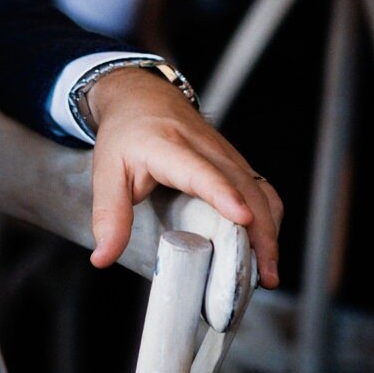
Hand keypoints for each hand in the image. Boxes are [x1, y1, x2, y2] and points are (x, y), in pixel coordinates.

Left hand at [85, 68, 282, 288]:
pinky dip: (270, 219)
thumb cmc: (125, 134)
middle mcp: (206, 148)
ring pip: (260, 190)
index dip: (223, 194)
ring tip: (268, 271)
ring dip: (271, 230)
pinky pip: (262, 190)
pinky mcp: (236, 162)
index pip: (201, 171)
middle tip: (263, 275)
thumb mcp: (105, 172)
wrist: (142, 97)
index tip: (242, 218)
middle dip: (261, 232)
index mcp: (169, 147)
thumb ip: (108, 215)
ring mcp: (226, 154)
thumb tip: (102, 258)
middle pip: (244, 186)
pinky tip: (265, 248)